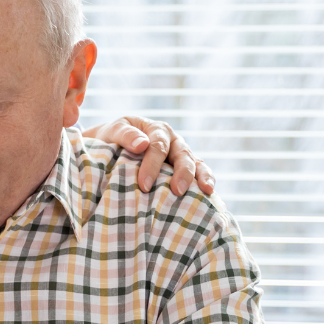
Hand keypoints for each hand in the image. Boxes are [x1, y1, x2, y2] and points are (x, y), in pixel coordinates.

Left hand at [83, 116, 214, 195]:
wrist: (113, 147)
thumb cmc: (113, 140)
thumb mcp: (114, 132)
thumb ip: (125, 135)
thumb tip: (142, 144)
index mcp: (156, 130)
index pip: (157, 146)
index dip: (152, 165)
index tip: (144, 185)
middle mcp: (173, 140)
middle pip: (182, 154)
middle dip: (181, 173)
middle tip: (177, 191)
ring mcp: (181, 154)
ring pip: (196, 162)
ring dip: (201, 176)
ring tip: (207, 190)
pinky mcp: (185, 167)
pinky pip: (200, 171)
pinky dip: (206, 180)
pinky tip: (210, 194)